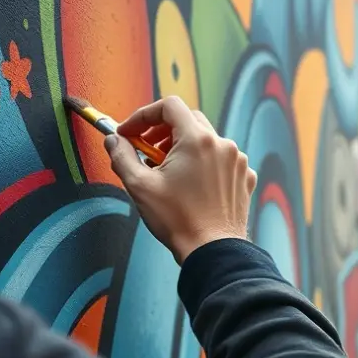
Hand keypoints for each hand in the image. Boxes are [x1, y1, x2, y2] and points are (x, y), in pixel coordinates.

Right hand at [105, 96, 257, 263]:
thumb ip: (122, 156)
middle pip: (189, 120)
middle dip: (163, 131)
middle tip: (146, 150)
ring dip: (184, 147)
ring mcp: (237, 161)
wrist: (213, 250)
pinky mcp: (245, 178)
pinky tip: (192, 184)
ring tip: (168, 170)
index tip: (129, 133)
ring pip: (207, 140)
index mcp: (197, 140)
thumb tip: (113, 140)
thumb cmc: (178, 220)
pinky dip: (205, 164)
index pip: (169, 106)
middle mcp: (222, 144)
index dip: (144, 116)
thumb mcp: (140, 186)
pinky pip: (222, 160)